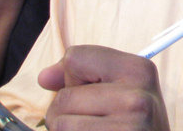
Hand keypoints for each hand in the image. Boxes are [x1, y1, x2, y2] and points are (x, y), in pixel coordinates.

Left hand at [38, 45, 169, 130]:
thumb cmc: (136, 124)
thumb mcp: (122, 90)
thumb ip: (83, 76)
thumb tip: (44, 77)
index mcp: (138, 70)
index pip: (75, 57)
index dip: (75, 78)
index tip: (93, 92)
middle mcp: (136, 97)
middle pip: (64, 97)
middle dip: (67, 112)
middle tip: (95, 122)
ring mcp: (127, 126)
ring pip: (59, 123)